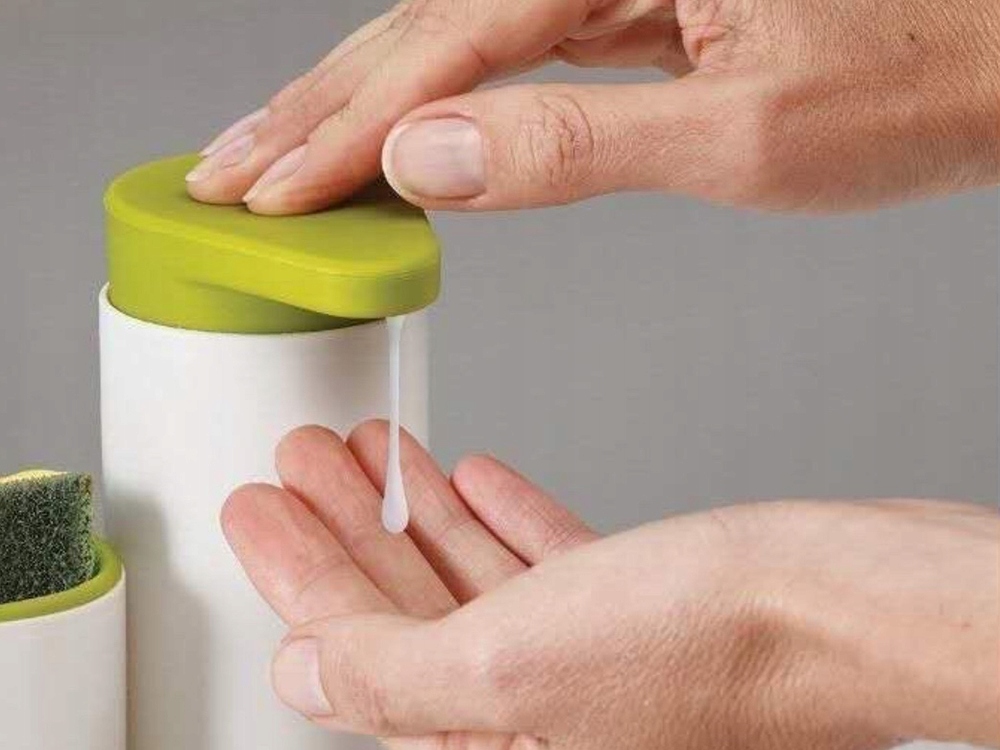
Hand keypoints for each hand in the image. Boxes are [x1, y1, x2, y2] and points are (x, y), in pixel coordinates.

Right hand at [185, 0, 999, 212]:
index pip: (444, 44)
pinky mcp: (625, 5)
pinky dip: (431, 102)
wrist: (994, 54)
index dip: (345, 126)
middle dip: (317, 106)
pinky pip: (500, 52)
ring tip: (275, 153)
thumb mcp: (745, 134)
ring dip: (353, 100)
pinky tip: (389, 135)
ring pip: (446, 36)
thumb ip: (578, 145)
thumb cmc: (915, 84)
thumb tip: (432, 156)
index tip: (269, 190)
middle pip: (420, 23)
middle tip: (229, 170)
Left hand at [222, 422, 998, 748]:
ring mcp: (589, 658)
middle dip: (344, 528)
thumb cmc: (713, 645)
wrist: (853, 605)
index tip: (256, 507)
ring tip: (369, 449)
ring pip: (467, 577)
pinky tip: (470, 477)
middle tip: (299, 463)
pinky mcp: (638, 610)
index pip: (351, 653)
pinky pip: (539, 563)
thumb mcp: (511, 668)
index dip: (292, 574)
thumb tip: (301, 676)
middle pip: (402, 608)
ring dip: (412, 509)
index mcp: (490, 742)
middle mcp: (536, 712)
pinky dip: (498, 518)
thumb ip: (388, 679)